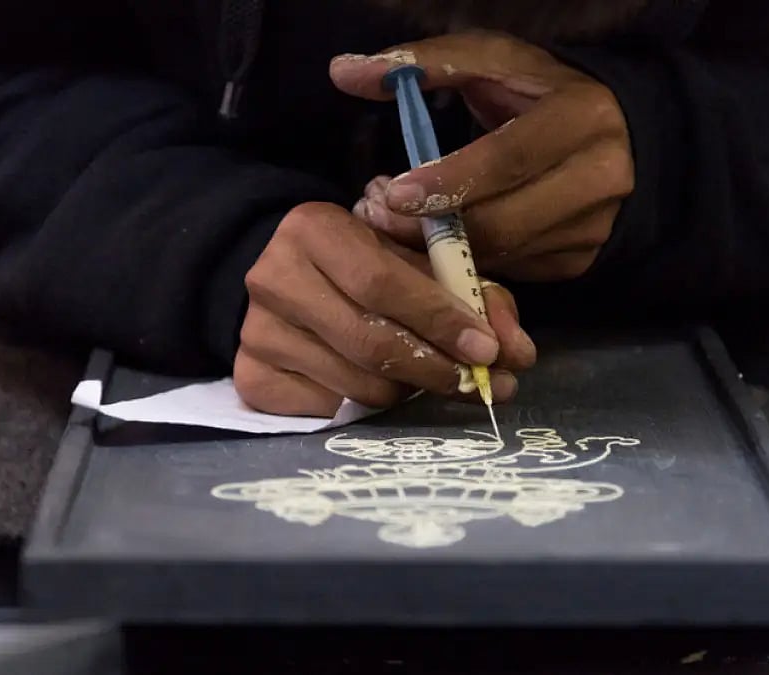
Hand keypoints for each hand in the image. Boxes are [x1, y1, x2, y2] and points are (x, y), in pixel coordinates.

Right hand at [234, 202, 536, 417]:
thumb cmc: (363, 263)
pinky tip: (382, 387)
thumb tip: (518, 351)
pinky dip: (367, 407)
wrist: (286, 279)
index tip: (488, 350)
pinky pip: (328, 410)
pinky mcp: (249, 377)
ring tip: (431, 380)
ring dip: (408, 392)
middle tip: (478, 383)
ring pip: (355, 385)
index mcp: (314, 229)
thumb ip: (470, 292)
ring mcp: (256, 332)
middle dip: (436, 368)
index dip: (439, 321)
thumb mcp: (414, 258)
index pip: (382, 283)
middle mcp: (274, 278)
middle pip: (369, 342)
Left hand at [331, 32, 633, 281]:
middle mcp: (601, 177)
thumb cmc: (535, 92)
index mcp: (581, 117)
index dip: (449, 181)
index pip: (510, 159)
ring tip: (392, 227)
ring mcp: (594, 226)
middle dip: (434, 229)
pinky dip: (466, 263)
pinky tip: (432, 244)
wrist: (612, 132)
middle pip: (505, 222)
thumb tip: (344, 71)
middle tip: (376, 217)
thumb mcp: (490, 61)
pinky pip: (512, 272)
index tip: (394, 194)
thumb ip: (422, 64)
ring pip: (504, 255)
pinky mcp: (580, 259)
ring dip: (441, 251)